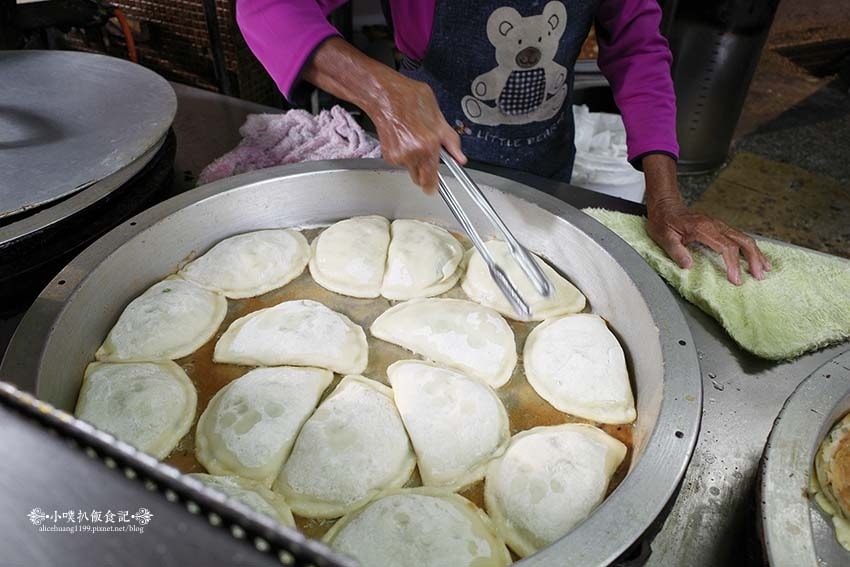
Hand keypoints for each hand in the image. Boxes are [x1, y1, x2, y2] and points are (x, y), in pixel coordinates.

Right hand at [302, 37, 464, 193]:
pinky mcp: (388, 155)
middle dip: (426, 173)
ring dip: (415, 162)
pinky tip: (405, 139)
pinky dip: (404, 155)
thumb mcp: (437, 116)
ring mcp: (398, 156)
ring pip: (411, 170)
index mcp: (427, 145)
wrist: (383, 95)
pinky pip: (401, 163)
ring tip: (415, 141)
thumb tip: (460, 157)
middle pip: (420, 180)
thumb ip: (450, 140)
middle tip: (428, 157)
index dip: (434, 186)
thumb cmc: (409, 99)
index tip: (435, 188)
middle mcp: (412, 154)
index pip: (431, 180)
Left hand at [646, 198, 771, 284]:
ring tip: (765, 269)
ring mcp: (719, 225)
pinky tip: (756, 256)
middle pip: (742, 241)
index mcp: (703, 228)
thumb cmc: (663, 221)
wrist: (665, 205)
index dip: (733, 264)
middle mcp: (715, 225)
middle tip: (759, 277)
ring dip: (756, 254)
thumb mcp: (664, 237)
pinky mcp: (719, 227)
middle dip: (753, 259)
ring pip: (744, 238)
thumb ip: (676, 251)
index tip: (736, 279)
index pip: (725, 247)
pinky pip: (739, 236)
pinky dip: (750, 248)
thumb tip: (689, 265)